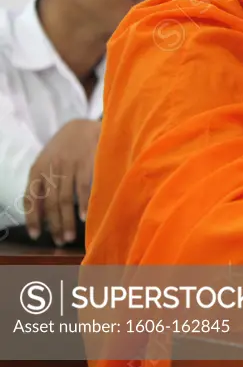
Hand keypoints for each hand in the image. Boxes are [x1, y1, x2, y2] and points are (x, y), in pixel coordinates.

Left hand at [22, 119, 100, 244]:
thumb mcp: (48, 162)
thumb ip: (44, 184)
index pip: (30, 198)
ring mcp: (69, 166)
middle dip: (54, 225)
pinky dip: (83, 204)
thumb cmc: (65, 149)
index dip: (32, 218)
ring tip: (69, 236)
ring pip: (65, 200)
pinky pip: (83, 189)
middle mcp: (51, 169)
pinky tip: (83, 217)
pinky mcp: (86, 163)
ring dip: (66, 221)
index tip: (36, 235)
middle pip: (50, 203)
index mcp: (37, 169)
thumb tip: (41, 213)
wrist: (83, 125)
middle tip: (59, 241)